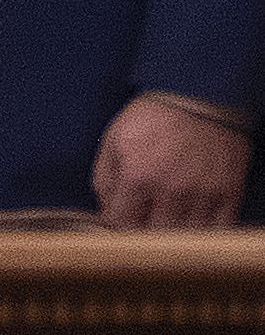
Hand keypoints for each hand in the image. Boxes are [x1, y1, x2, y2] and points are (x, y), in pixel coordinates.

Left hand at [93, 93, 249, 227]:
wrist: (201, 97)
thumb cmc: (155, 116)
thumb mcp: (115, 138)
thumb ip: (105, 177)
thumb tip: (105, 208)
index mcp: (138, 175)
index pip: (121, 223)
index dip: (115, 224)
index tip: (118, 219)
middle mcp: (172, 190)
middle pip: (153, 236)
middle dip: (142, 232)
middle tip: (141, 220)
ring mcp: (203, 195)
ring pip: (185, 237)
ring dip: (172, 233)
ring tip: (166, 219)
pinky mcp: (229, 195)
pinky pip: (217, 231)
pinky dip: (203, 232)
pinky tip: (193, 220)